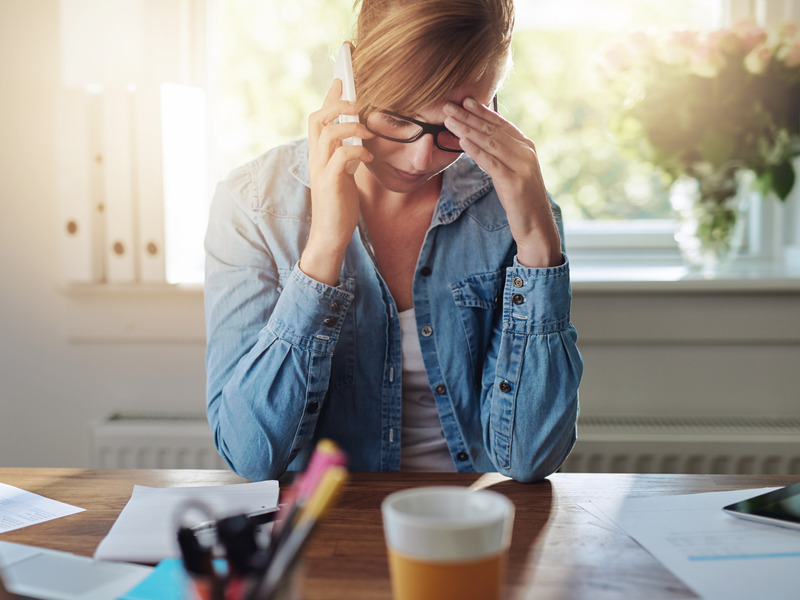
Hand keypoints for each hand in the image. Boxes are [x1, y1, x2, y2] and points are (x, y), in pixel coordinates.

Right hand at [302, 78, 373, 284]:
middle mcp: (316, 158)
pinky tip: (367, 159)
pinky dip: (356, 152)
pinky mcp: (330, 183)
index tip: (343, 78)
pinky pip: (341, 157)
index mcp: (319, 154)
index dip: (330, 96)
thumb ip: (346, 154)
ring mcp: (320, 170)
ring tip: (367, 132)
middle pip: (317, 118)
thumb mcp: (344, 174)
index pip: (320, 117)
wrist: (331, 235)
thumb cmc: (340, 205)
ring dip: (350, 126)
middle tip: (359, 103)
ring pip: (327, 133)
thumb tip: (358, 137)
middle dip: (338, 104)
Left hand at [443, 98, 561, 267]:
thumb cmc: (520, 199)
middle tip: (449, 107)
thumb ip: (501, 154)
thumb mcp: (512, 171)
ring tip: (449, 121)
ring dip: (467, 130)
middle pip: (492, 130)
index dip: (482, 111)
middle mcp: (526, 152)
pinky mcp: (514, 182)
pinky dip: (475, 151)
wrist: (536, 225)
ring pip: (490, 143)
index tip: (464, 101)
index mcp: (526, 146)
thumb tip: (480, 139)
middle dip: (469, 117)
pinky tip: (462, 142)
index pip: (500, 124)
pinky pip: (491, 163)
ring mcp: (522, 166)